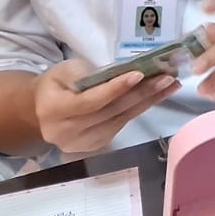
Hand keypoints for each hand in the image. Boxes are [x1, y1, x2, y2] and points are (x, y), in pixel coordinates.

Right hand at [35, 60, 178, 155]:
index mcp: (54, 111)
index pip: (90, 101)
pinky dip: (141, 109)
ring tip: (171, 84)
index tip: (139, 74)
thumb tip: (122, 73)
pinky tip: (158, 95)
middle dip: (141, 93)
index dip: (115, 89)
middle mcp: (67, 132)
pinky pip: (122, 125)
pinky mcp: (96, 145)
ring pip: (121, 119)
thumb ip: (87, 74)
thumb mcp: (64, 70)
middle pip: (111, 111)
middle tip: (167, 77)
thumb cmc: (56, 84)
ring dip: (149, 101)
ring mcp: (82, 143)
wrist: (43, 109)